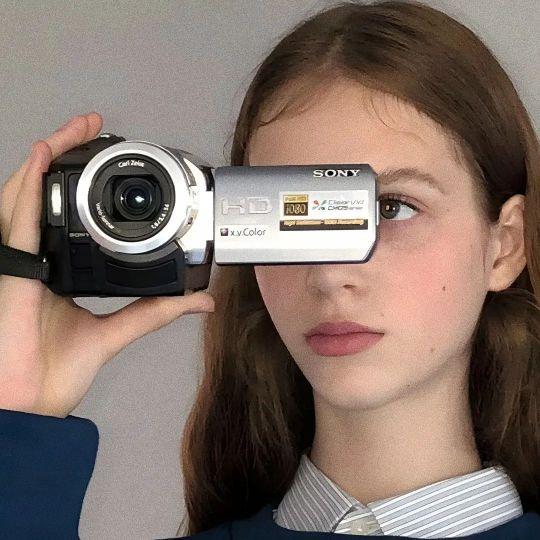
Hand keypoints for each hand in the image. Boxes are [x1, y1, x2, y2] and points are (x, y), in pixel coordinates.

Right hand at [0, 113, 214, 417]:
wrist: (33, 399)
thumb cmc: (58, 368)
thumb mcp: (120, 328)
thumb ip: (156, 310)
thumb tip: (200, 301)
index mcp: (58, 267)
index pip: (67, 213)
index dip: (80, 183)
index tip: (109, 164)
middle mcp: (37, 256)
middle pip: (48, 194)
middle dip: (68, 156)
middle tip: (94, 129)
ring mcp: (22, 259)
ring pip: (29, 194)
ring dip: (52, 157)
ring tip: (76, 130)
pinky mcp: (13, 269)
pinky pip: (18, 219)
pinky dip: (29, 186)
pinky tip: (42, 157)